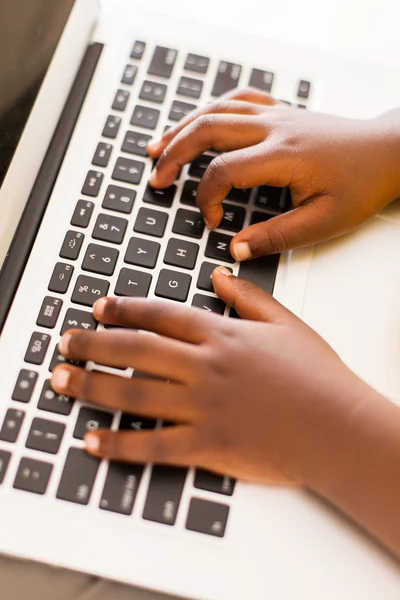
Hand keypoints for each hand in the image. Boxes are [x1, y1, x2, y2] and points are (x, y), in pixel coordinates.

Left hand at [51, 268, 375, 486]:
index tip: (99, 308)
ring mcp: (203, 405)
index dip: (125, 309)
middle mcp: (205, 366)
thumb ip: (247, 295)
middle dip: (94, 344)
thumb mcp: (285, 322)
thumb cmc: (317, 375)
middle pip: (136, 350)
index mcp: (222, 334)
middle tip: (66, 342)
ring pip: (135, 393)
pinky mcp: (208, 444)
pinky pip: (154, 445)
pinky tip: (93, 441)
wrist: (338, 426)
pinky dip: (120, 445)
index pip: (162, 315)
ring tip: (61, 380)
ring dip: (92, 386)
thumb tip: (220, 273)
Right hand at [148, 89, 399, 259]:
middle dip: (174, 155)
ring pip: (216, 110)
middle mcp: (274, 128)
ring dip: (182, 128)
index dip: (207, 199)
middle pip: (207, 129)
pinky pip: (237, 100)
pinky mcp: (281, 112)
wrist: (388, 152)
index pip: (223, 171)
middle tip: (156, 179)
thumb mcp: (323, 222)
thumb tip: (236, 249)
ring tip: (158, 147)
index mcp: (282, 156)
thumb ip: (276, 237)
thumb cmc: (361, 185)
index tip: (213, 222)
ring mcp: (276, 115)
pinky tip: (196, 121)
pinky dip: (210, 109)